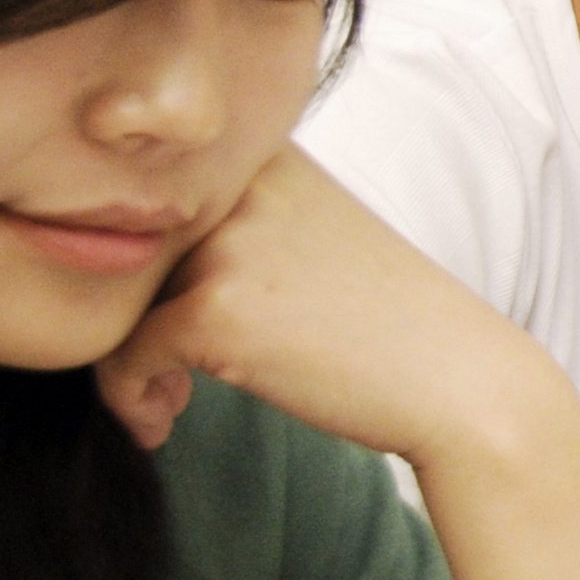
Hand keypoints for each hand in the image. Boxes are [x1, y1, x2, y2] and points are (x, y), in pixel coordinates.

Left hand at [95, 147, 571, 464]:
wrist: (463, 384)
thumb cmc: (395, 322)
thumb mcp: (321, 234)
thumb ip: (242, 219)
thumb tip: (126, 251)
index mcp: (271, 155)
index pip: (158, 199)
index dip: (152, 267)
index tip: (176, 317)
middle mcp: (243, 185)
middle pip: (127, 248)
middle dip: (134, 318)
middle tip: (168, 373)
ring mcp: (228, 245)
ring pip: (116, 303)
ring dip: (130, 363)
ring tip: (167, 401)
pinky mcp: (213, 311)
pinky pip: (124, 356)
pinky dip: (133, 398)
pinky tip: (164, 424)